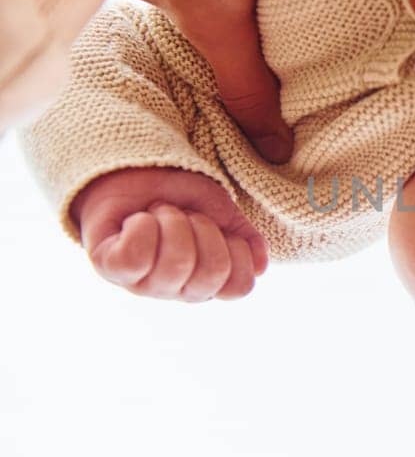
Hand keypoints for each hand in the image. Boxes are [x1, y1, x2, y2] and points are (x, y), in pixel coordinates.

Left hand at [71, 166, 268, 300]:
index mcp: (206, 281)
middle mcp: (176, 289)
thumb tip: (260, 266)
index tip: (218, 226)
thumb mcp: (223, 211)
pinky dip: (142, 226)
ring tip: (158, 213)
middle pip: (210, 274)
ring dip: (171, 222)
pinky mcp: (111, 267)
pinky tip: (138, 220)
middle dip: (203, 229)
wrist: (137, 168)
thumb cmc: (180, 195)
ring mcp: (142, 283)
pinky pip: (136, 257)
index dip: (236, 251)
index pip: (239, 286)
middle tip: (184, 214)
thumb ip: (245, 238)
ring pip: (175, 263)